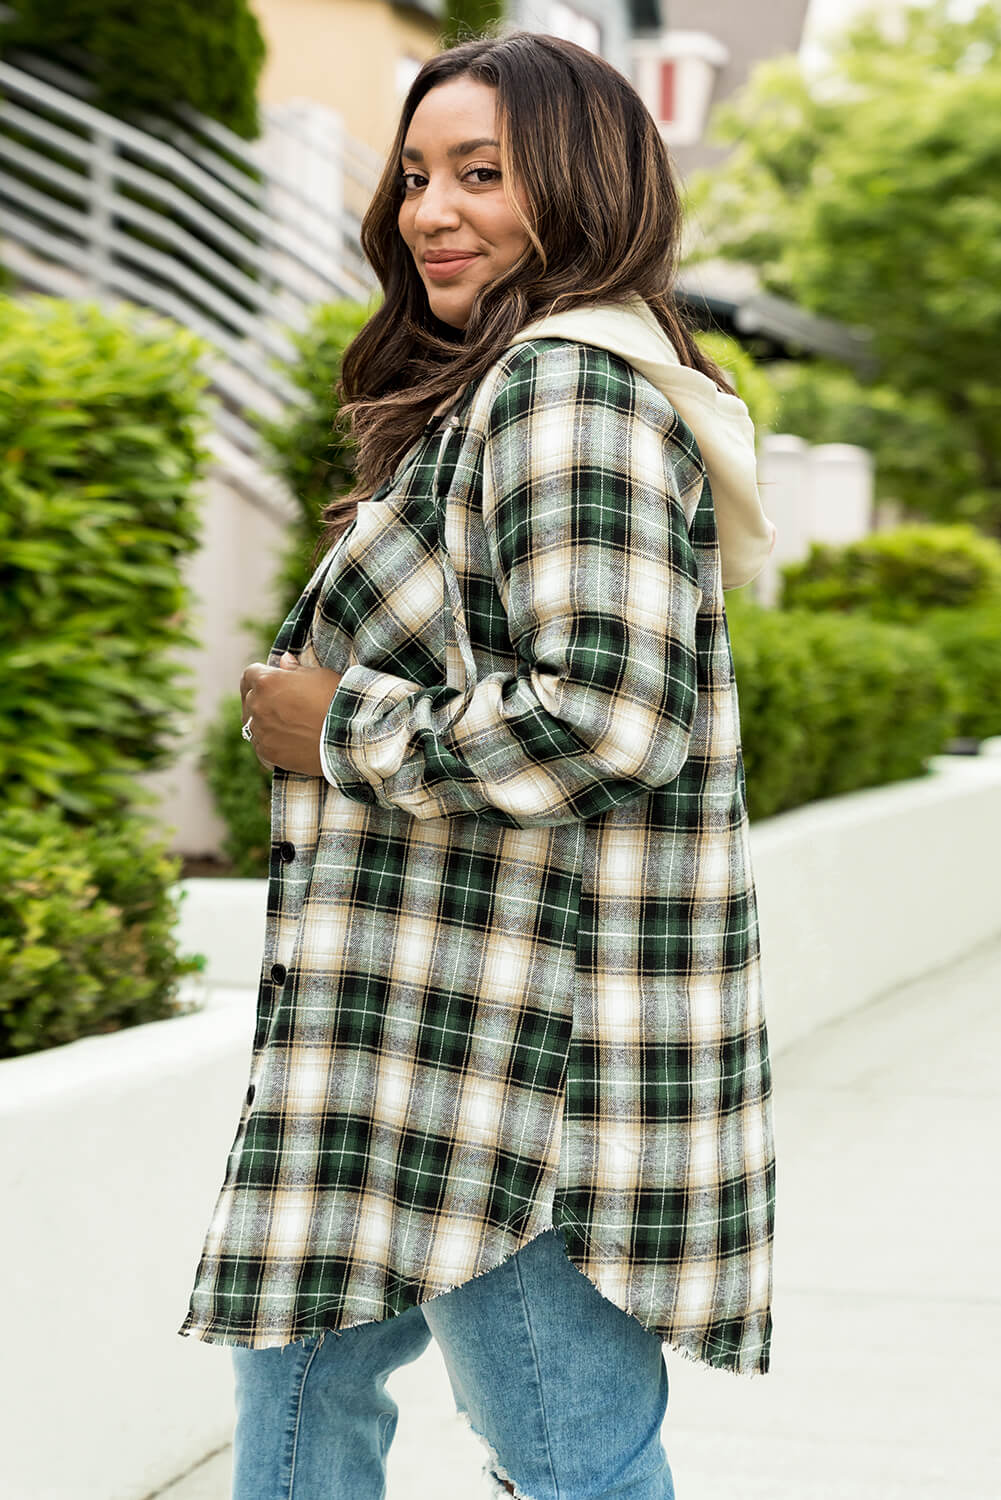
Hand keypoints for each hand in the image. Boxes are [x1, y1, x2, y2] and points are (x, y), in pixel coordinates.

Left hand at [240, 652, 341, 776]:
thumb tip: (284, 660)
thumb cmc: (337, 699)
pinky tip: (286, 741)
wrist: (350, 735)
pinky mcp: (268, 752)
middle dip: (261, 698)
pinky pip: (260, 745)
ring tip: (285, 724)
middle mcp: (257, 706)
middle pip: (249, 699)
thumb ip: (295, 670)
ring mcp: (260, 731)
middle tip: (281, 704)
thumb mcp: (318, 676)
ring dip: (263, 721)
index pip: (249, 675)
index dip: (259, 676)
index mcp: (267, 682)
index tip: (268, 681)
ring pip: (251, 724)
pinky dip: (269, 741)